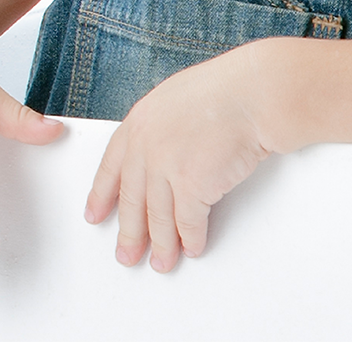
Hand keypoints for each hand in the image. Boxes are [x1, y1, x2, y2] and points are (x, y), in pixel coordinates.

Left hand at [86, 49, 270, 271]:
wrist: (255, 93)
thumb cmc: (229, 90)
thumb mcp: (177, 98)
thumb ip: (161, 127)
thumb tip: (163, 153)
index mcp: (140, 122)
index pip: (111, 166)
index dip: (102, 195)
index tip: (96, 215)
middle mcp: (147, 146)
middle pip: (132, 200)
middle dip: (130, 233)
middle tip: (127, 252)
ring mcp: (166, 167)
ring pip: (158, 217)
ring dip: (161, 245)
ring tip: (162, 261)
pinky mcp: (192, 186)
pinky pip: (188, 222)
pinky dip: (190, 239)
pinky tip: (191, 247)